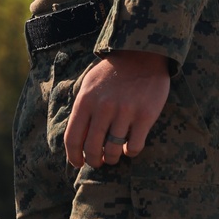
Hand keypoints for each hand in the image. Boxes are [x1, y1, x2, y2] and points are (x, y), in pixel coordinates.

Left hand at [63, 50, 170, 168]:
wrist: (142, 55)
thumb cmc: (113, 72)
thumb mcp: (89, 84)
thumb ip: (82, 109)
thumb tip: (76, 138)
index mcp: (86, 101)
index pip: (72, 138)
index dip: (73, 156)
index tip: (78, 163)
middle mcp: (103, 108)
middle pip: (92, 148)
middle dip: (93, 161)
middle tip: (98, 162)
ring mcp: (125, 112)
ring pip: (113, 151)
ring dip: (112, 158)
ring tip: (113, 156)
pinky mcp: (145, 115)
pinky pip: (134, 146)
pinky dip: (130, 152)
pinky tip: (129, 147)